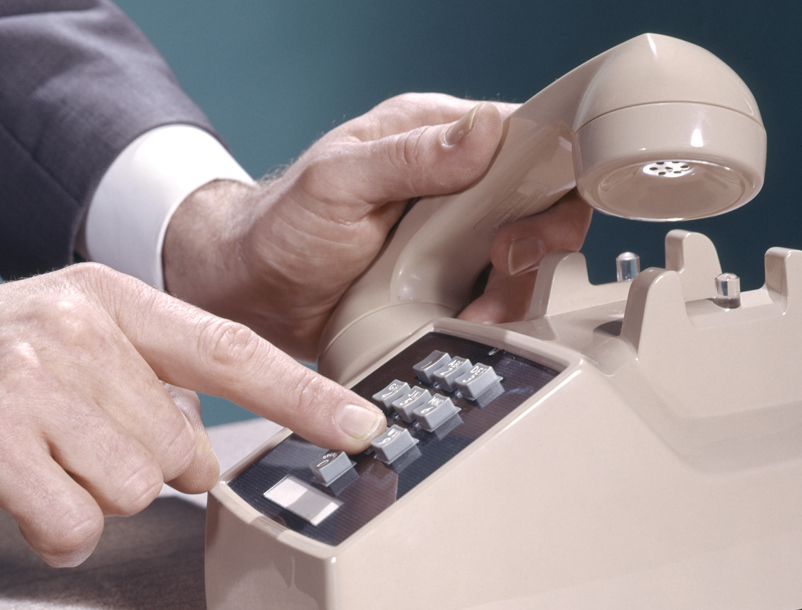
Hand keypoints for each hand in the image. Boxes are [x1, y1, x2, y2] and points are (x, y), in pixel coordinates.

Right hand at [0, 264, 384, 565]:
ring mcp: (36, 383)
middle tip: (76, 444)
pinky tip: (16, 493)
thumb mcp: (66, 332)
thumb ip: (146, 379)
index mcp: (112, 300)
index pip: (232, 350)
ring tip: (37, 459)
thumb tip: (208, 453)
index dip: (304, 395)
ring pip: (134, 489)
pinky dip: (53, 529)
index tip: (361, 426)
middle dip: (141, 466)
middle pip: (180, 447)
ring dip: (91, 494)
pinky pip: (74, 522)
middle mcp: (81, 331)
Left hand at [164, 93, 590, 359]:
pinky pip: (497, 293)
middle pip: (538, 199)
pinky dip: (494, 314)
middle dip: (536, 239)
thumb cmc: (282, 228)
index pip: (521, 134)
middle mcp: (452, 180)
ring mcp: (454, 234)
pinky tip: (466, 323)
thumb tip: (484, 131)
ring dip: (515, 286)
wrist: (254, 296)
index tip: (532, 216)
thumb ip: (410, 157)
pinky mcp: (449, 280)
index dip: (548, 172)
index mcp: (430, 134)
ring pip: (526, 254)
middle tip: (504, 264)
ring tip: (476, 308)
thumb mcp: (339, 183)